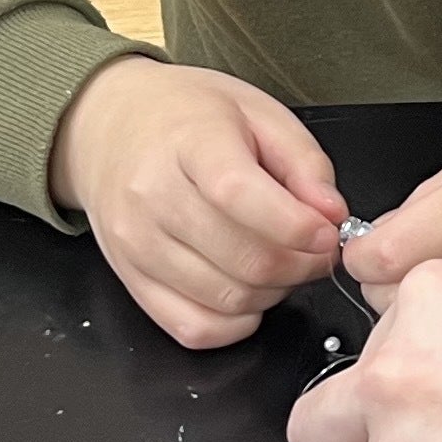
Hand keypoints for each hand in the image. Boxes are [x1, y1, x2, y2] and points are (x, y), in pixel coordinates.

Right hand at [47, 56, 344, 349]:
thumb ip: (304, 162)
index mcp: (189, 143)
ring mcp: (137, 245)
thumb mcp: (257, 112)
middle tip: (314, 249)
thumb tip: (331, 215)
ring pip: (227, 299)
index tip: (327, 231)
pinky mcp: (130, 281)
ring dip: (273, 293)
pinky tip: (247, 290)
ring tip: (280, 262)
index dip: (296, 226)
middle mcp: (153, 197)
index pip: (241, 196)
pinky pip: (193, 329)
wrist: (109, 125)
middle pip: (244, 259)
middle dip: (300, 265)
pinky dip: (235, 322)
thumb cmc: (186, 116)